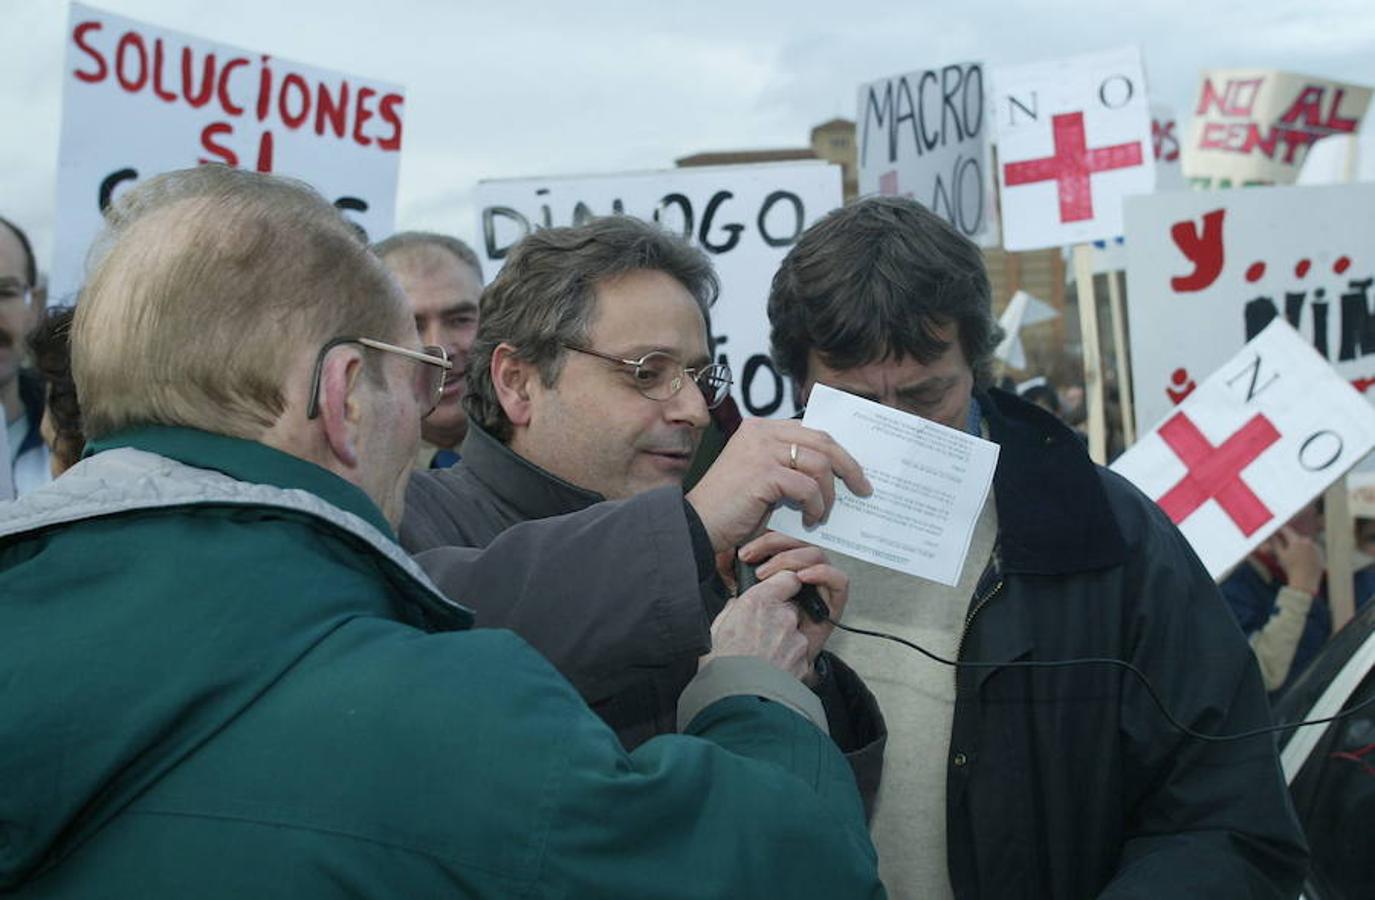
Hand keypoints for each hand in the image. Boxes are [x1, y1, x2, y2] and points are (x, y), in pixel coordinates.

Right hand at [685, 418, 870, 553]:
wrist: (697, 525)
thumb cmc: (731, 508)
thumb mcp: (764, 478)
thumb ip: (790, 467)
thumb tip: (834, 474)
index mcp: (761, 428)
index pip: (812, 431)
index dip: (838, 450)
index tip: (855, 469)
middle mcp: (761, 432)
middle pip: (823, 441)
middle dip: (849, 466)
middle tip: (863, 488)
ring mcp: (762, 450)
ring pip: (819, 464)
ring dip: (829, 494)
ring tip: (823, 514)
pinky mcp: (763, 473)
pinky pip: (807, 487)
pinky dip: (815, 506)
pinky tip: (810, 520)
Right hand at [702, 571, 812, 680]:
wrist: (735, 701)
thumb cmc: (720, 666)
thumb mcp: (716, 628)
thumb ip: (734, 611)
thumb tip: (738, 606)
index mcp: (759, 602)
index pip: (788, 578)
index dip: (783, 585)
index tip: (777, 592)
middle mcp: (783, 616)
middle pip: (791, 608)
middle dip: (781, 618)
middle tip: (762, 634)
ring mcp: (796, 639)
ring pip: (795, 633)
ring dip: (784, 642)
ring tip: (763, 659)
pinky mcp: (803, 662)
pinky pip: (798, 656)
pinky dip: (788, 661)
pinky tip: (770, 671)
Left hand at [740, 531, 849, 682]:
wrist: (761, 678)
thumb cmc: (740, 649)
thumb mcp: (729, 613)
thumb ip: (731, 589)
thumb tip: (725, 562)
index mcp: (773, 580)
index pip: (775, 547)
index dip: (761, 544)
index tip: (741, 554)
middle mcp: (798, 583)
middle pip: (796, 546)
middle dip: (774, 545)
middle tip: (751, 557)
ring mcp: (817, 592)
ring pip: (815, 557)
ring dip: (793, 557)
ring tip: (771, 571)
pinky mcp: (833, 607)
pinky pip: (839, 582)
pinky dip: (823, 573)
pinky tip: (803, 576)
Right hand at [1269, 526, 1322, 595]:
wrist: (1305, 582)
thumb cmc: (1291, 569)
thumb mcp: (1281, 555)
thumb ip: (1275, 543)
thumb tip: (1271, 535)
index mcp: (1297, 540)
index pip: (1287, 530)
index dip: (1280, 529)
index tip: (1275, 529)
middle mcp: (1308, 541)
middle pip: (1296, 537)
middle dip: (1290, 540)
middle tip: (1285, 546)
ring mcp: (1316, 547)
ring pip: (1305, 543)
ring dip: (1299, 546)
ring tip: (1295, 556)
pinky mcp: (1321, 554)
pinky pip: (1312, 550)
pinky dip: (1307, 552)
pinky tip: (1303, 560)